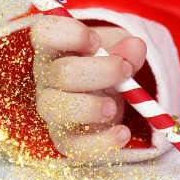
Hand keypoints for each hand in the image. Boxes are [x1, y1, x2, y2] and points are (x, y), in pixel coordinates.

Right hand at [30, 15, 146, 160]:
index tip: (96, 42)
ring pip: (55, 109)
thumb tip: (136, 47)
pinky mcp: (64, 138)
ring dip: (89, 108)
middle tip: (125, 71)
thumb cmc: (105, 65)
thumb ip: (127, 49)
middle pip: (60, 73)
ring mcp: (51, 110)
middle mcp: (46, 78)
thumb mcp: (118, 52)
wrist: (107, 96)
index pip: (44, 32)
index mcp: (54, 48)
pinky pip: (73, 147)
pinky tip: (122, 133)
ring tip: (114, 107)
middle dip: (99, 72)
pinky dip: (100, 142)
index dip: (69, 34)